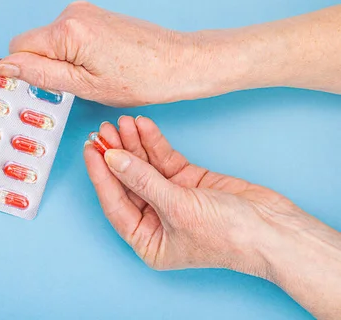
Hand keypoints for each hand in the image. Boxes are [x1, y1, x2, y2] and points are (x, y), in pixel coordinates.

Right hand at [0, 1, 207, 106]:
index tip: (44, 87)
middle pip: (32, 43)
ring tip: (93, 74)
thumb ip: (39, 74)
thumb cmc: (139, 79)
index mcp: (67, 30)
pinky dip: (72, 53)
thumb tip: (5, 66)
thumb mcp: (83, 86)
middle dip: (44, 66)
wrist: (178, 62)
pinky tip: (98, 64)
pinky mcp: (93, 14)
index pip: (17, 48)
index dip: (24, 71)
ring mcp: (84, 10)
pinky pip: (66, 36)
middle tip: (76, 84)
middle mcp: (72, 12)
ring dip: (60, 61)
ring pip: (49, 41)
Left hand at [83, 115, 299, 274]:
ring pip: (144, 167)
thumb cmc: (228, 236)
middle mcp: (156, 219)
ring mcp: (172, 198)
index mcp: (148, 240)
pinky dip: (154, 143)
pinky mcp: (188, 181)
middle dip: (116, 154)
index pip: (114, 203)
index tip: (90, 149)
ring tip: (120, 123)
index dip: (100, 175)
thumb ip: (142, 180)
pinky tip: (142, 126)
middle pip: (127, 181)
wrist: (274, 229)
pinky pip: (164, 159)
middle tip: (103, 131)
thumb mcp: (177, 207)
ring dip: (133, 144)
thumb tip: (111, 158)